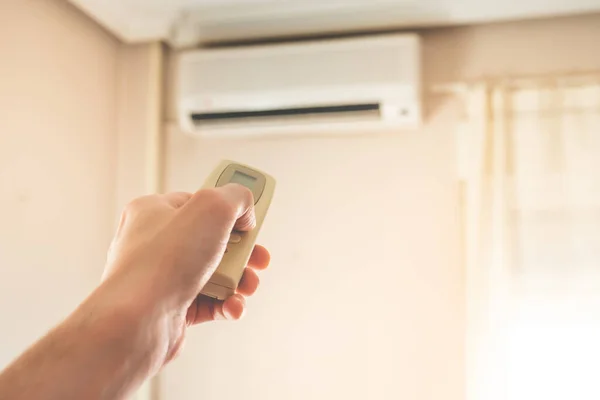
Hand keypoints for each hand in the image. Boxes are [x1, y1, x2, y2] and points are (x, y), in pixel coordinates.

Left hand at [99, 185, 269, 372]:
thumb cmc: (162, 262)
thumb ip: (236, 198)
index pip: (199, 202)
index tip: (251, 218)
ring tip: (247, 286)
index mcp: (153, 211)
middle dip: (242, 252)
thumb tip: (245, 213)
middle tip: (258, 259)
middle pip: (212, 240)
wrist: (138, 321)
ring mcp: (161, 277)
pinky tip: (233, 307)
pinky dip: (227, 305)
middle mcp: (154, 243)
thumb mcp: (212, 207)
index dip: (228, 209)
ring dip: (238, 280)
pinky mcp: (171, 308)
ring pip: (213, 273)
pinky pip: (208, 302)